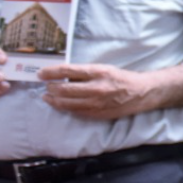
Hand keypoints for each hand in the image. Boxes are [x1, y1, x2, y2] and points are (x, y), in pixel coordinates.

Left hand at [37, 63, 153, 119]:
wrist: (141, 93)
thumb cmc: (122, 78)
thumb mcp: (104, 68)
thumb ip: (84, 73)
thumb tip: (63, 75)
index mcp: (98, 72)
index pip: (67, 71)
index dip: (51, 72)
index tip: (41, 73)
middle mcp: (96, 88)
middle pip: (64, 89)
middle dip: (50, 87)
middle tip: (46, 85)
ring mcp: (97, 103)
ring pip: (67, 103)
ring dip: (53, 100)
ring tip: (47, 96)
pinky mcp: (98, 114)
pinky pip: (76, 112)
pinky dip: (65, 108)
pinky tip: (60, 104)